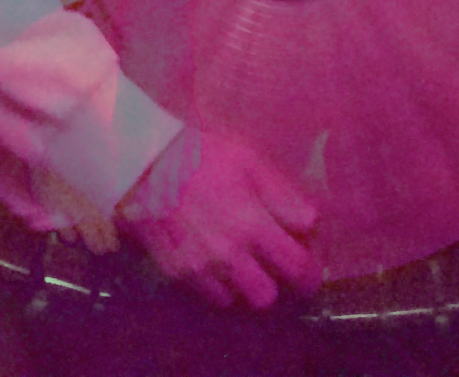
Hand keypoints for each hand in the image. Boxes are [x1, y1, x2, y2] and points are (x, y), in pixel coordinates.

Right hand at [117, 126, 318, 308]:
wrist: (146, 161)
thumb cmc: (204, 156)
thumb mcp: (251, 163)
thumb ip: (284, 197)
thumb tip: (311, 225)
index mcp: (253, 224)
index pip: (296, 268)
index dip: (310, 274)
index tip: (310, 270)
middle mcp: (229, 254)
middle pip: (266, 298)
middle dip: (275, 286)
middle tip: (275, 270)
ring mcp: (200, 267)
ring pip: (236, 301)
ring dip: (244, 286)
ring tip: (244, 265)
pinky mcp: (176, 271)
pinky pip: (207, 294)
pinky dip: (216, 285)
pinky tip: (216, 263)